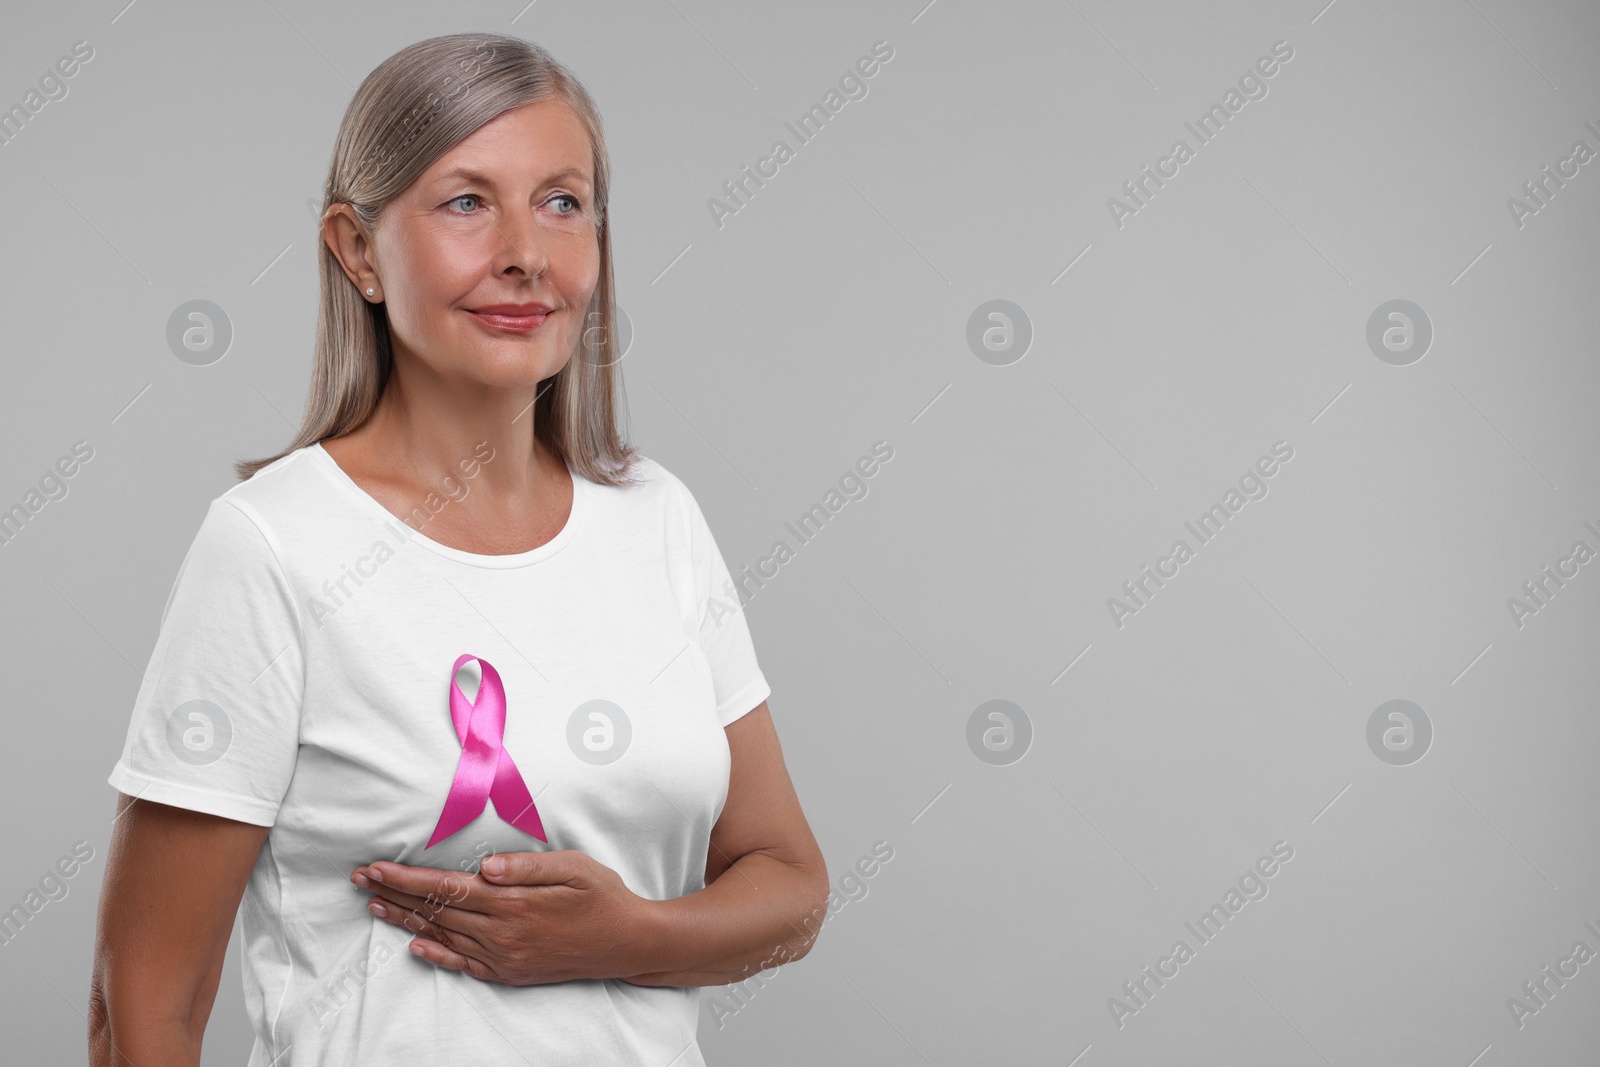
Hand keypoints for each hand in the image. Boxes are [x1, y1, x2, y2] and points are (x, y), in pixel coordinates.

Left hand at [349, 851, 654, 984]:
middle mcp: (502, 935)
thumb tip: (486, 866)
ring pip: (443, 937)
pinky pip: (464, 965)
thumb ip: (528, 865)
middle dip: (394, 893)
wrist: (628, 944)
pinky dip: (436, 955)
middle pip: (436, 912)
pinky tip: (416, 946)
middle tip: (361, 880)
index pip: (446, 889)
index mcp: (513, 904)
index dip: (406, 878)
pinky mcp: (510, 973)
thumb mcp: (574, 867)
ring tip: (375, 905)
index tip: (376, 867)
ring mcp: (504, 958)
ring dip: (405, 921)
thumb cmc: (604, 897)